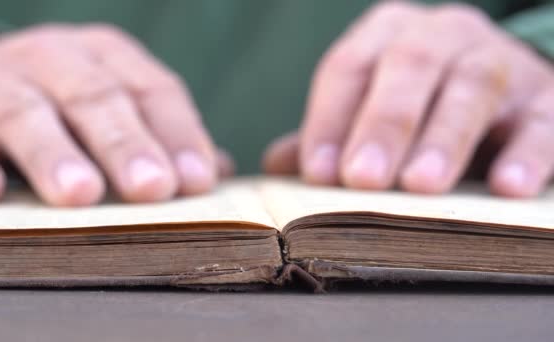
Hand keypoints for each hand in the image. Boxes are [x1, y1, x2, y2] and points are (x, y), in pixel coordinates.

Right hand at [0, 24, 232, 205]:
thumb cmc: (64, 104)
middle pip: (97, 99)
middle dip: (126, 145)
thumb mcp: (114, 106)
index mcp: (108, 57)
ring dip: (54, 154)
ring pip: (26, 113)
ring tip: (80, 194)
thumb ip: (161, 135)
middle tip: (152, 188)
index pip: (153, 91)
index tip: (197, 182)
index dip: (178, 134)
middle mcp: (55, 60)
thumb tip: (218, 176)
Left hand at [264, 1, 553, 197]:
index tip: (317, 174)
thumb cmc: (419, 106)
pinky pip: (542, 120)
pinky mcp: (547, 97)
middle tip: (362, 181)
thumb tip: (277, 167)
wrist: (503, 90)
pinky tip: (507, 188)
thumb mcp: (370, 110)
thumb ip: (328, 135)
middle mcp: (443, 35)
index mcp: (389, 34)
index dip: (329, 119)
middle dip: (383, 124)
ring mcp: (498, 60)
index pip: (348, 68)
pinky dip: (528, 152)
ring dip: (444, 138)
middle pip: (408, 67)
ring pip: (472, 86)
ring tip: (421, 186)